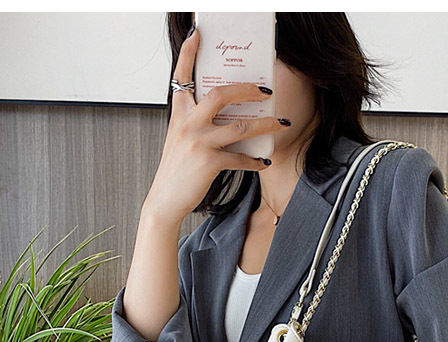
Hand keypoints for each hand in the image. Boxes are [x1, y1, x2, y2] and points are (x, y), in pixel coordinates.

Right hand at [144, 26, 288, 224]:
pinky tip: (264, 162)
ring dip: (266, 126)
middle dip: (248, 90)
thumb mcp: (179, 139)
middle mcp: (188, 123)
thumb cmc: (175, 171)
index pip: (181, 77)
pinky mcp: (209, 162)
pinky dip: (255, 161)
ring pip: (240, 127)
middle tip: (266, 90)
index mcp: (179, 114)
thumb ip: (196, 123)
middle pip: (221, 95)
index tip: (197, 35)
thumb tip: (225, 116)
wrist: (165, 200)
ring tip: (282, 124)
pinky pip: (240, 158)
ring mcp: (199, 142)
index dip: (188, 54)